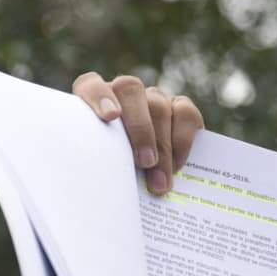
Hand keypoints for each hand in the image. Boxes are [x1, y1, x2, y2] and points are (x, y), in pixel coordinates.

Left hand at [72, 73, 204, 195]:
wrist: (143, 175)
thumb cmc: (112, 172)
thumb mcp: (101, 167)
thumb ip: (102, 164)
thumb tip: (109, 190)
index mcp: (93, 103)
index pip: (90, 85)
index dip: (99, 96)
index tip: (110, 117)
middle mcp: (123, 93)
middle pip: (130, 90)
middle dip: (140, 128)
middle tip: (144, 162)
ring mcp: (152, 97)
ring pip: (158, 105)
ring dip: (161, 146)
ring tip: (160, 181)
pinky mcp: (180, 106)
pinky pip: (185, 113)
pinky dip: (182, 141)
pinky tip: (177, 166)